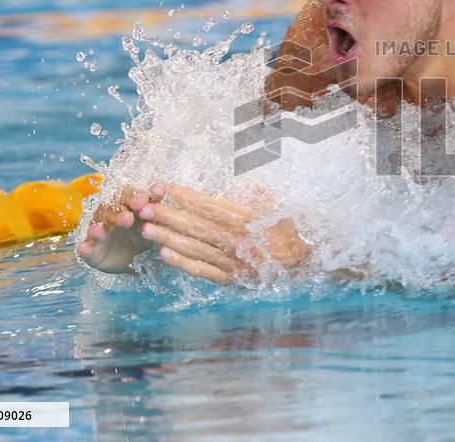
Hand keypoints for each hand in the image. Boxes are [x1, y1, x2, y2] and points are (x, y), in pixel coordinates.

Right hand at [75, 188, 155, 273]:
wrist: (129, 260)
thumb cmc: (140, 234)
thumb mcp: (151, 223)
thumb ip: (155, 208)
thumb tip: (163, 190)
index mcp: (127, 207)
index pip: (129, 196)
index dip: (139, 195)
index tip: (153, 195)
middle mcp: (110, 216)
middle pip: (112, 210)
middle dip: (119, 213)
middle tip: (129, 217)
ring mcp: (99, 233)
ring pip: (96, 227)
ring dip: (98, 229)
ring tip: (99, 230)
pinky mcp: (92, 250)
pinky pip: (87, 248)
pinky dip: (85, 248)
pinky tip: (83, 248)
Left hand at [131, 183, 309, 285]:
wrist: (311, 258)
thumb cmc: (293, 225)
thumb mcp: (277, 201)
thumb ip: (252, 190)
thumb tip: (231, 175)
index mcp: (251, 218)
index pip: (210, 205)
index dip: (184, 195)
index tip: (161, 186)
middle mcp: (242, 240)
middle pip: (198, 226)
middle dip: (170, 214)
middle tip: (144, 205)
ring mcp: (237, 262)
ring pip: (197, 248)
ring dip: (169, 237)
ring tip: (145, 227)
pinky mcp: (235, 279)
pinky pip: (205, 271)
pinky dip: (184, 263)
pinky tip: (164, 254)